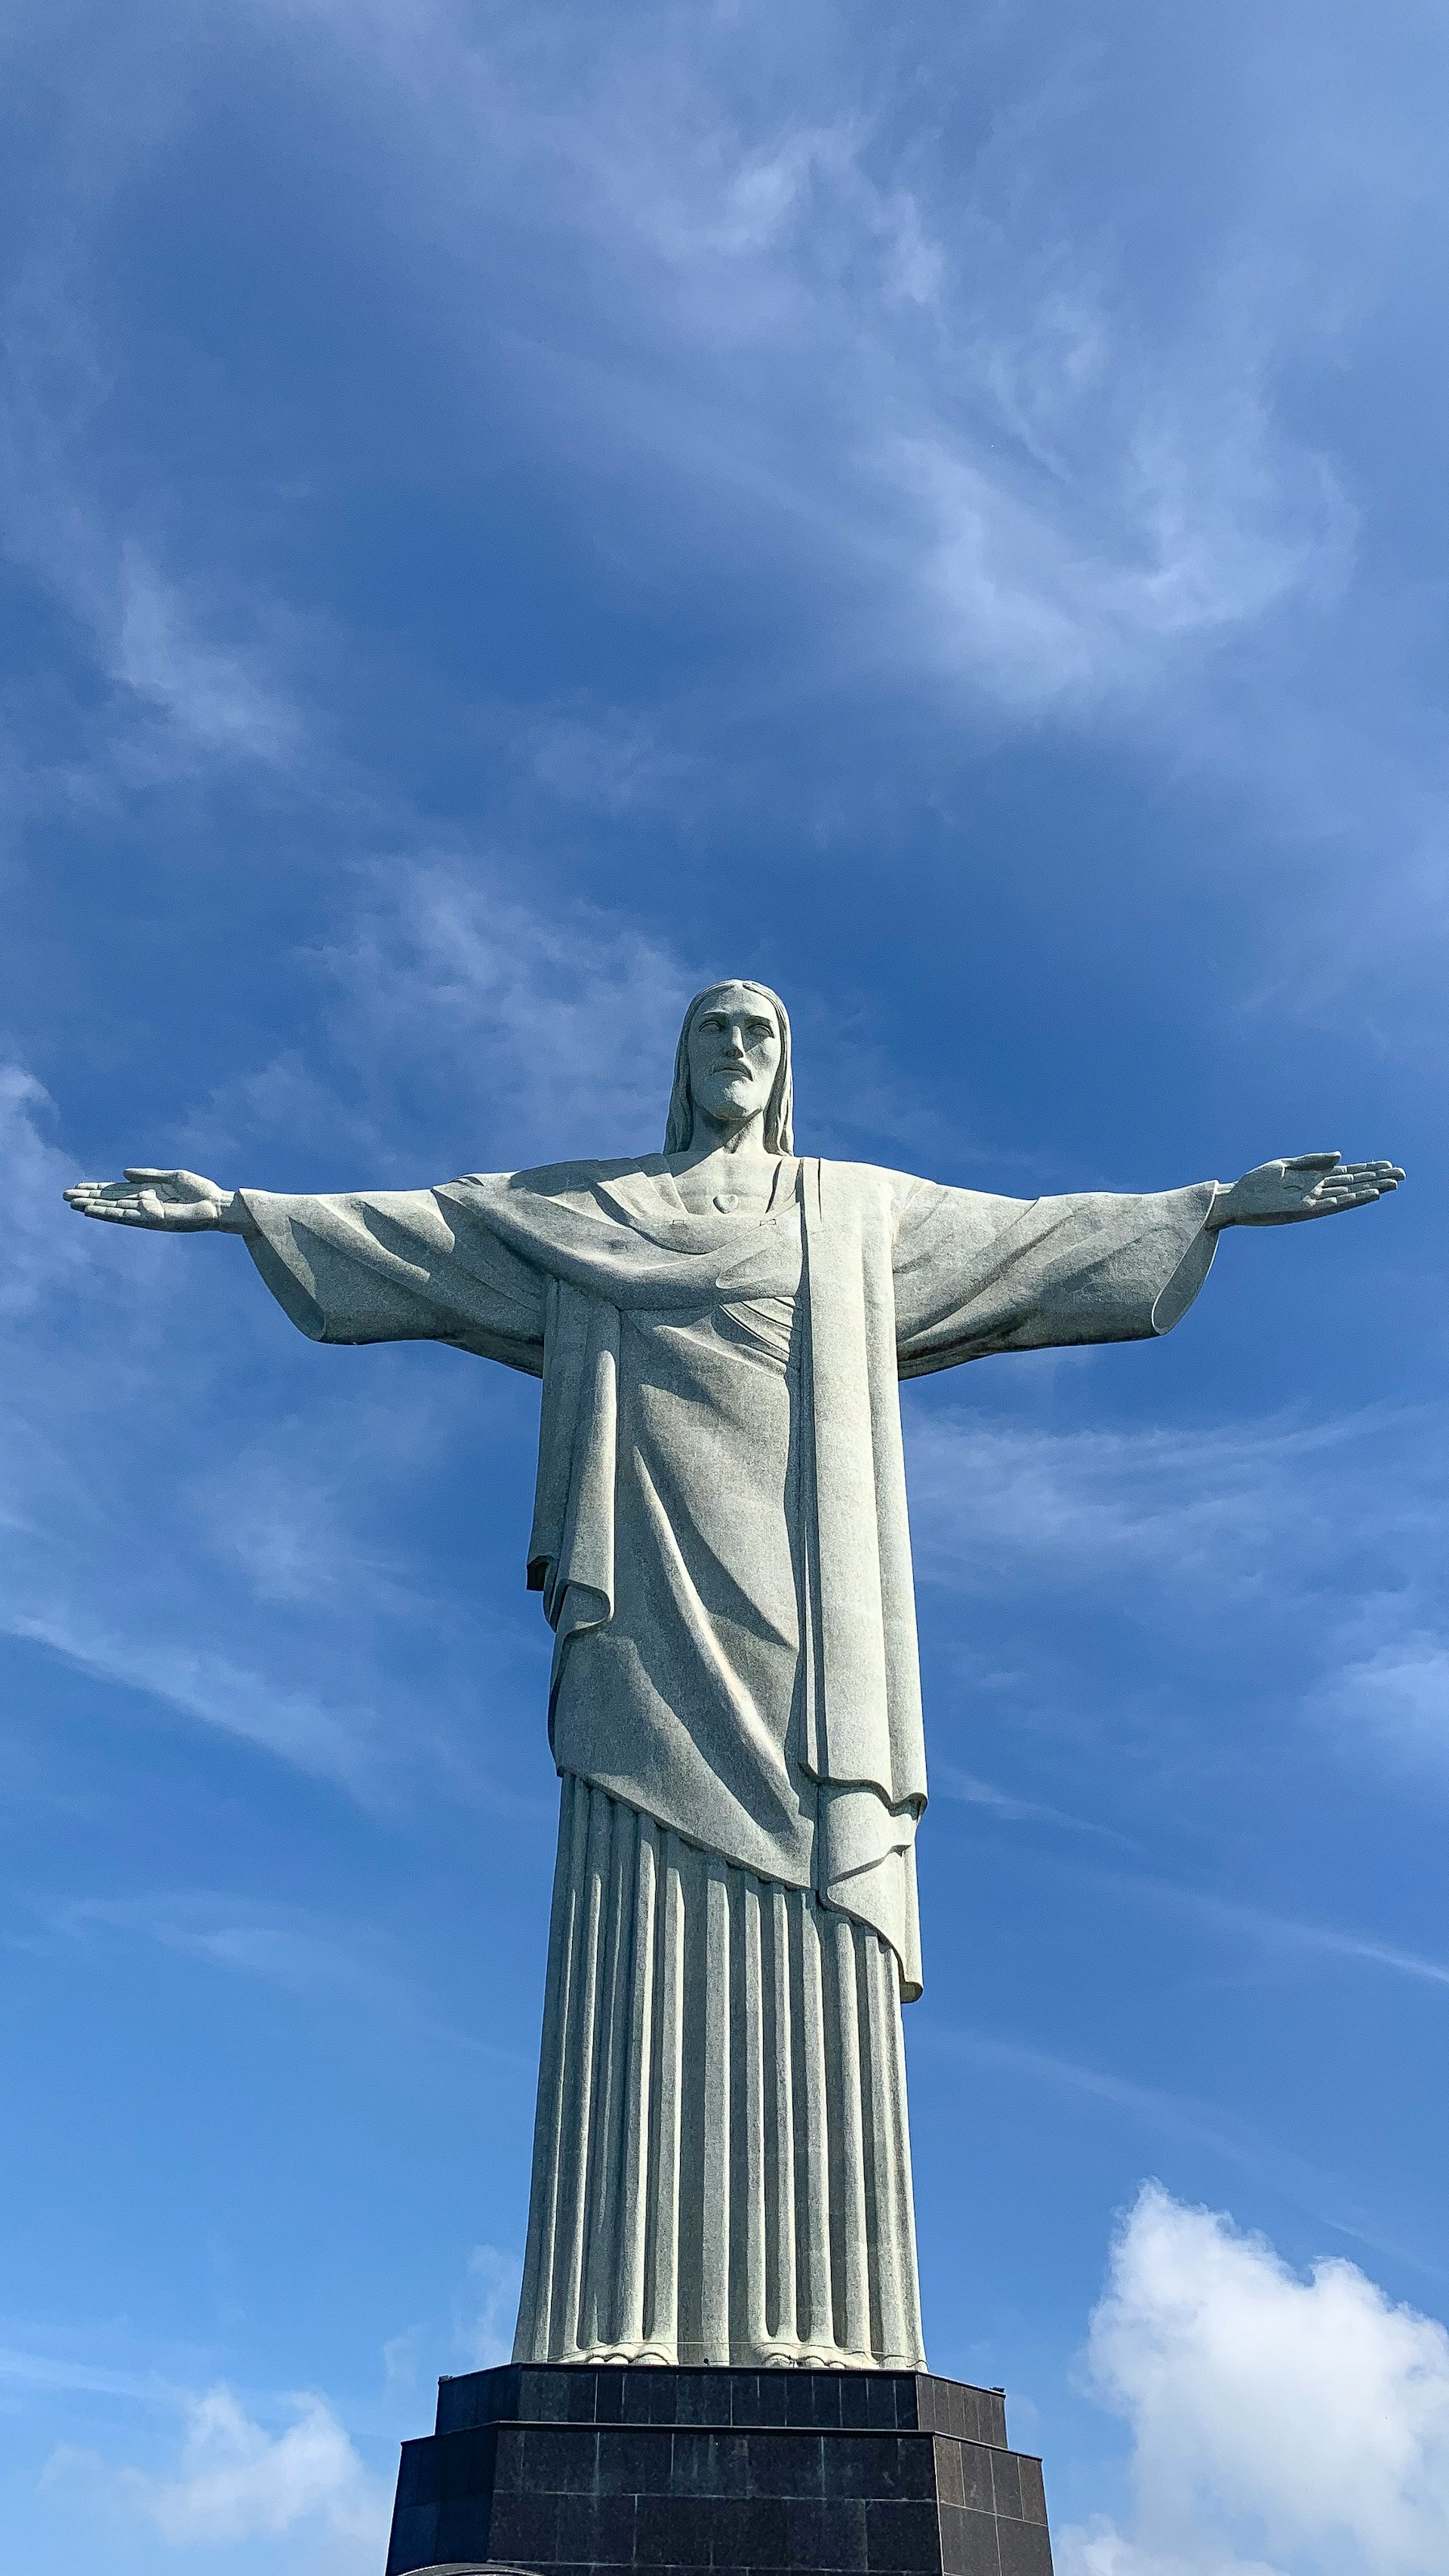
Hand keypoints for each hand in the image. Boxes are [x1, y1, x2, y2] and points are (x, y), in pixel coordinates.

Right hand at [63, 1168, 239, 1230]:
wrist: (218, 1205)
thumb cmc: (201, 1192)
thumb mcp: (172, 1177)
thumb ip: (148, 1175)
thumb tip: (123, 1173)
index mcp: (147, 1194)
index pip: (116, 1191)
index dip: (97, 1189)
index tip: (78, 1187)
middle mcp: (143, 1205)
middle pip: (109, 1200)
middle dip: (88, 1198)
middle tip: (64, 1196)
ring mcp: (145, 1213)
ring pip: (112, 1210)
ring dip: (92, 1206)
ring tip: (72, 1204)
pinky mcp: (151, 1220)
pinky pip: (124, 1216)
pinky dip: (107, 1214)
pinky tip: (91, 1211)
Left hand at [1207, 1153, 1404, 1228]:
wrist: (1236, 1198)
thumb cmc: (1256, 1183)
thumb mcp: (1285, 1165)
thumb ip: (1312, 1160)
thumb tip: (1341, 1156)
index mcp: (1313, 1178)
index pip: (1347, 1173)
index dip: (1368, 1169)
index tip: (1388, 1164)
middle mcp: (1318, 1191)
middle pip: (1354, 1183)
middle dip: (1377, 1178)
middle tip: (1402, 1174)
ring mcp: (1314, 1201)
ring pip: (1349, 1194)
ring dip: (1371, 1189)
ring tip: (1392, 1184)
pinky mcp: (1306, 1210)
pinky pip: (1335, 1205)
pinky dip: (1353, 1199)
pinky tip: (1369, 1194)